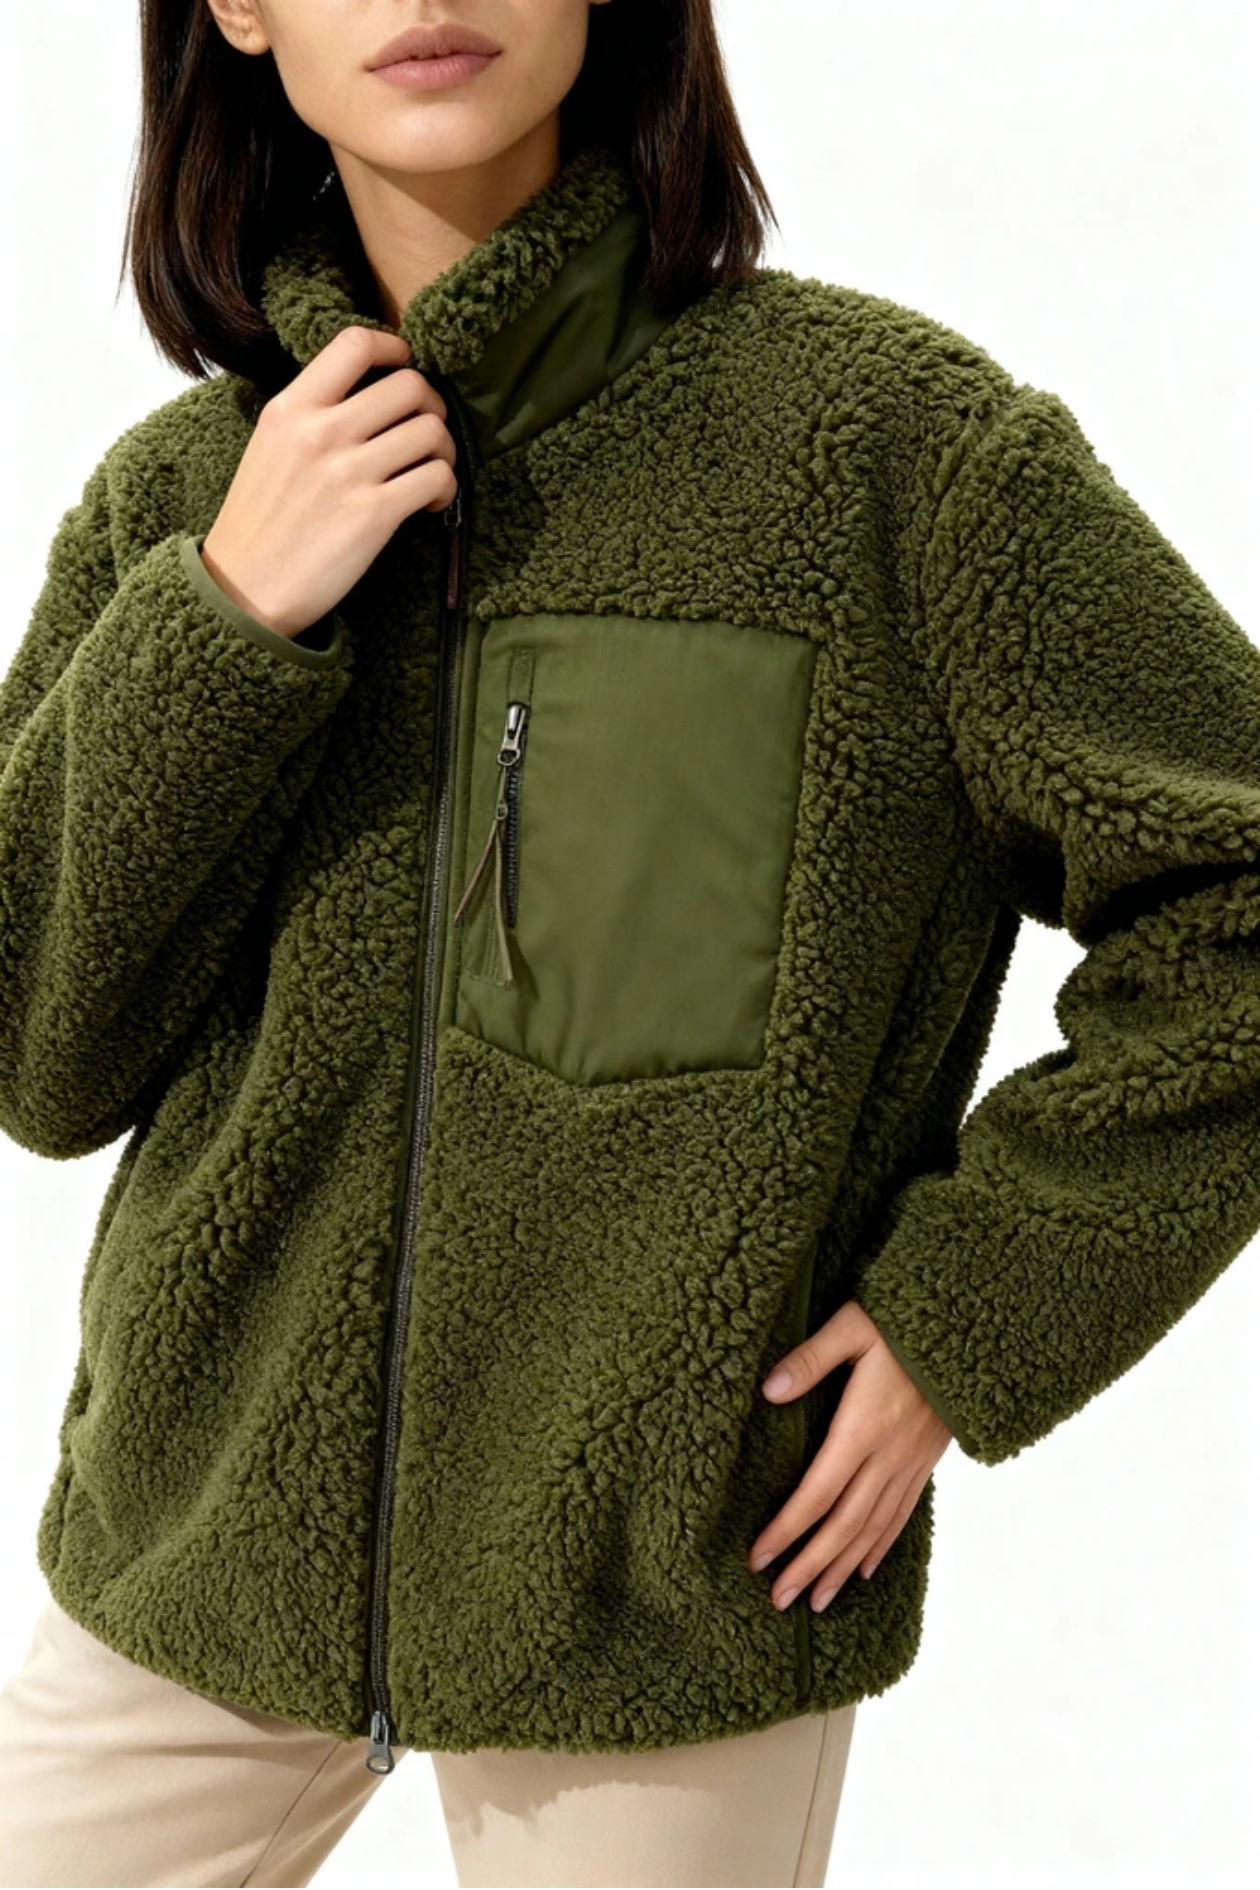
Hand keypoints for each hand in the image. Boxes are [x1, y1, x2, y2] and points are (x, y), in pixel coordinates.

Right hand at [200, 326, 457, 639]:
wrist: (245, 590)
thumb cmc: (261, 522)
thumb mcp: (270, 447)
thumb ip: (312, 413)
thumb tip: (371, 392)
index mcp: (290, 408)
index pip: (354, 343)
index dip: (395, 349)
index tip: (405, 368)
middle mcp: (319, 431)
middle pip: (409, 385)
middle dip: (432, 407)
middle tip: (426, 434)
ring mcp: (347, 472)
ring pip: (431, 430)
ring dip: (444, 451)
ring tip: (431, 472)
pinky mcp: (373, 514)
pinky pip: (437, 478)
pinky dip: (446, 488)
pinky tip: (430, 504)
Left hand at [747, 1299, 953, 1611]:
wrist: (969, 1327)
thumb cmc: (902, 1321)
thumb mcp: (851, 1326)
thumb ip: (809, 1359)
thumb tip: (768, 1390)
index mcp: (864, 1427)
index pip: (818, 1493)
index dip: (787, 1530)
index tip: (758, 1559)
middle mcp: (889, 1455)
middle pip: (844, 1525)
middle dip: (810, 1566)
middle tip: (778, 1601)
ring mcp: (911, 1462)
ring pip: (873, 1529)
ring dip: (842, 1568)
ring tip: (816, 1601)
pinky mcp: (926, 1461)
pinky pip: (901, 1513)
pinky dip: (881, 1546)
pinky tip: (865, 1569)